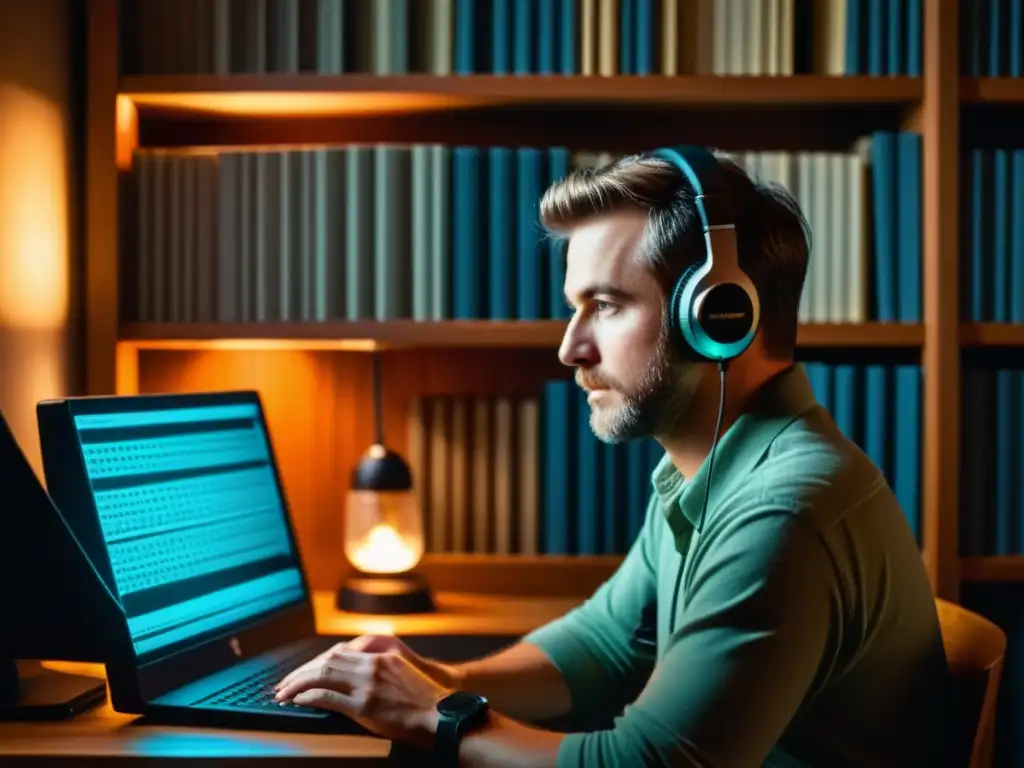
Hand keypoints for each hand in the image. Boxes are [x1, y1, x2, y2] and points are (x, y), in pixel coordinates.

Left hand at [275, 634, 460, 692]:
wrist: (443, 715)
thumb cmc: (426, 701)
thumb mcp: (401, 675)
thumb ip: (378, 671)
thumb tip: (352, 680)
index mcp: (380, 657)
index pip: (338, 652)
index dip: (315, 662)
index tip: (302, 672)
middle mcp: (372, 666)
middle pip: (326, 660)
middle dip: (301, 672)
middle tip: (284, 684)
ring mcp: (368, 684)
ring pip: (323, 674)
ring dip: (299, 683)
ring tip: (284, 693)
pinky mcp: (365, 705)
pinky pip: (328, 697)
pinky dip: (309, 697)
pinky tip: (298, 701)